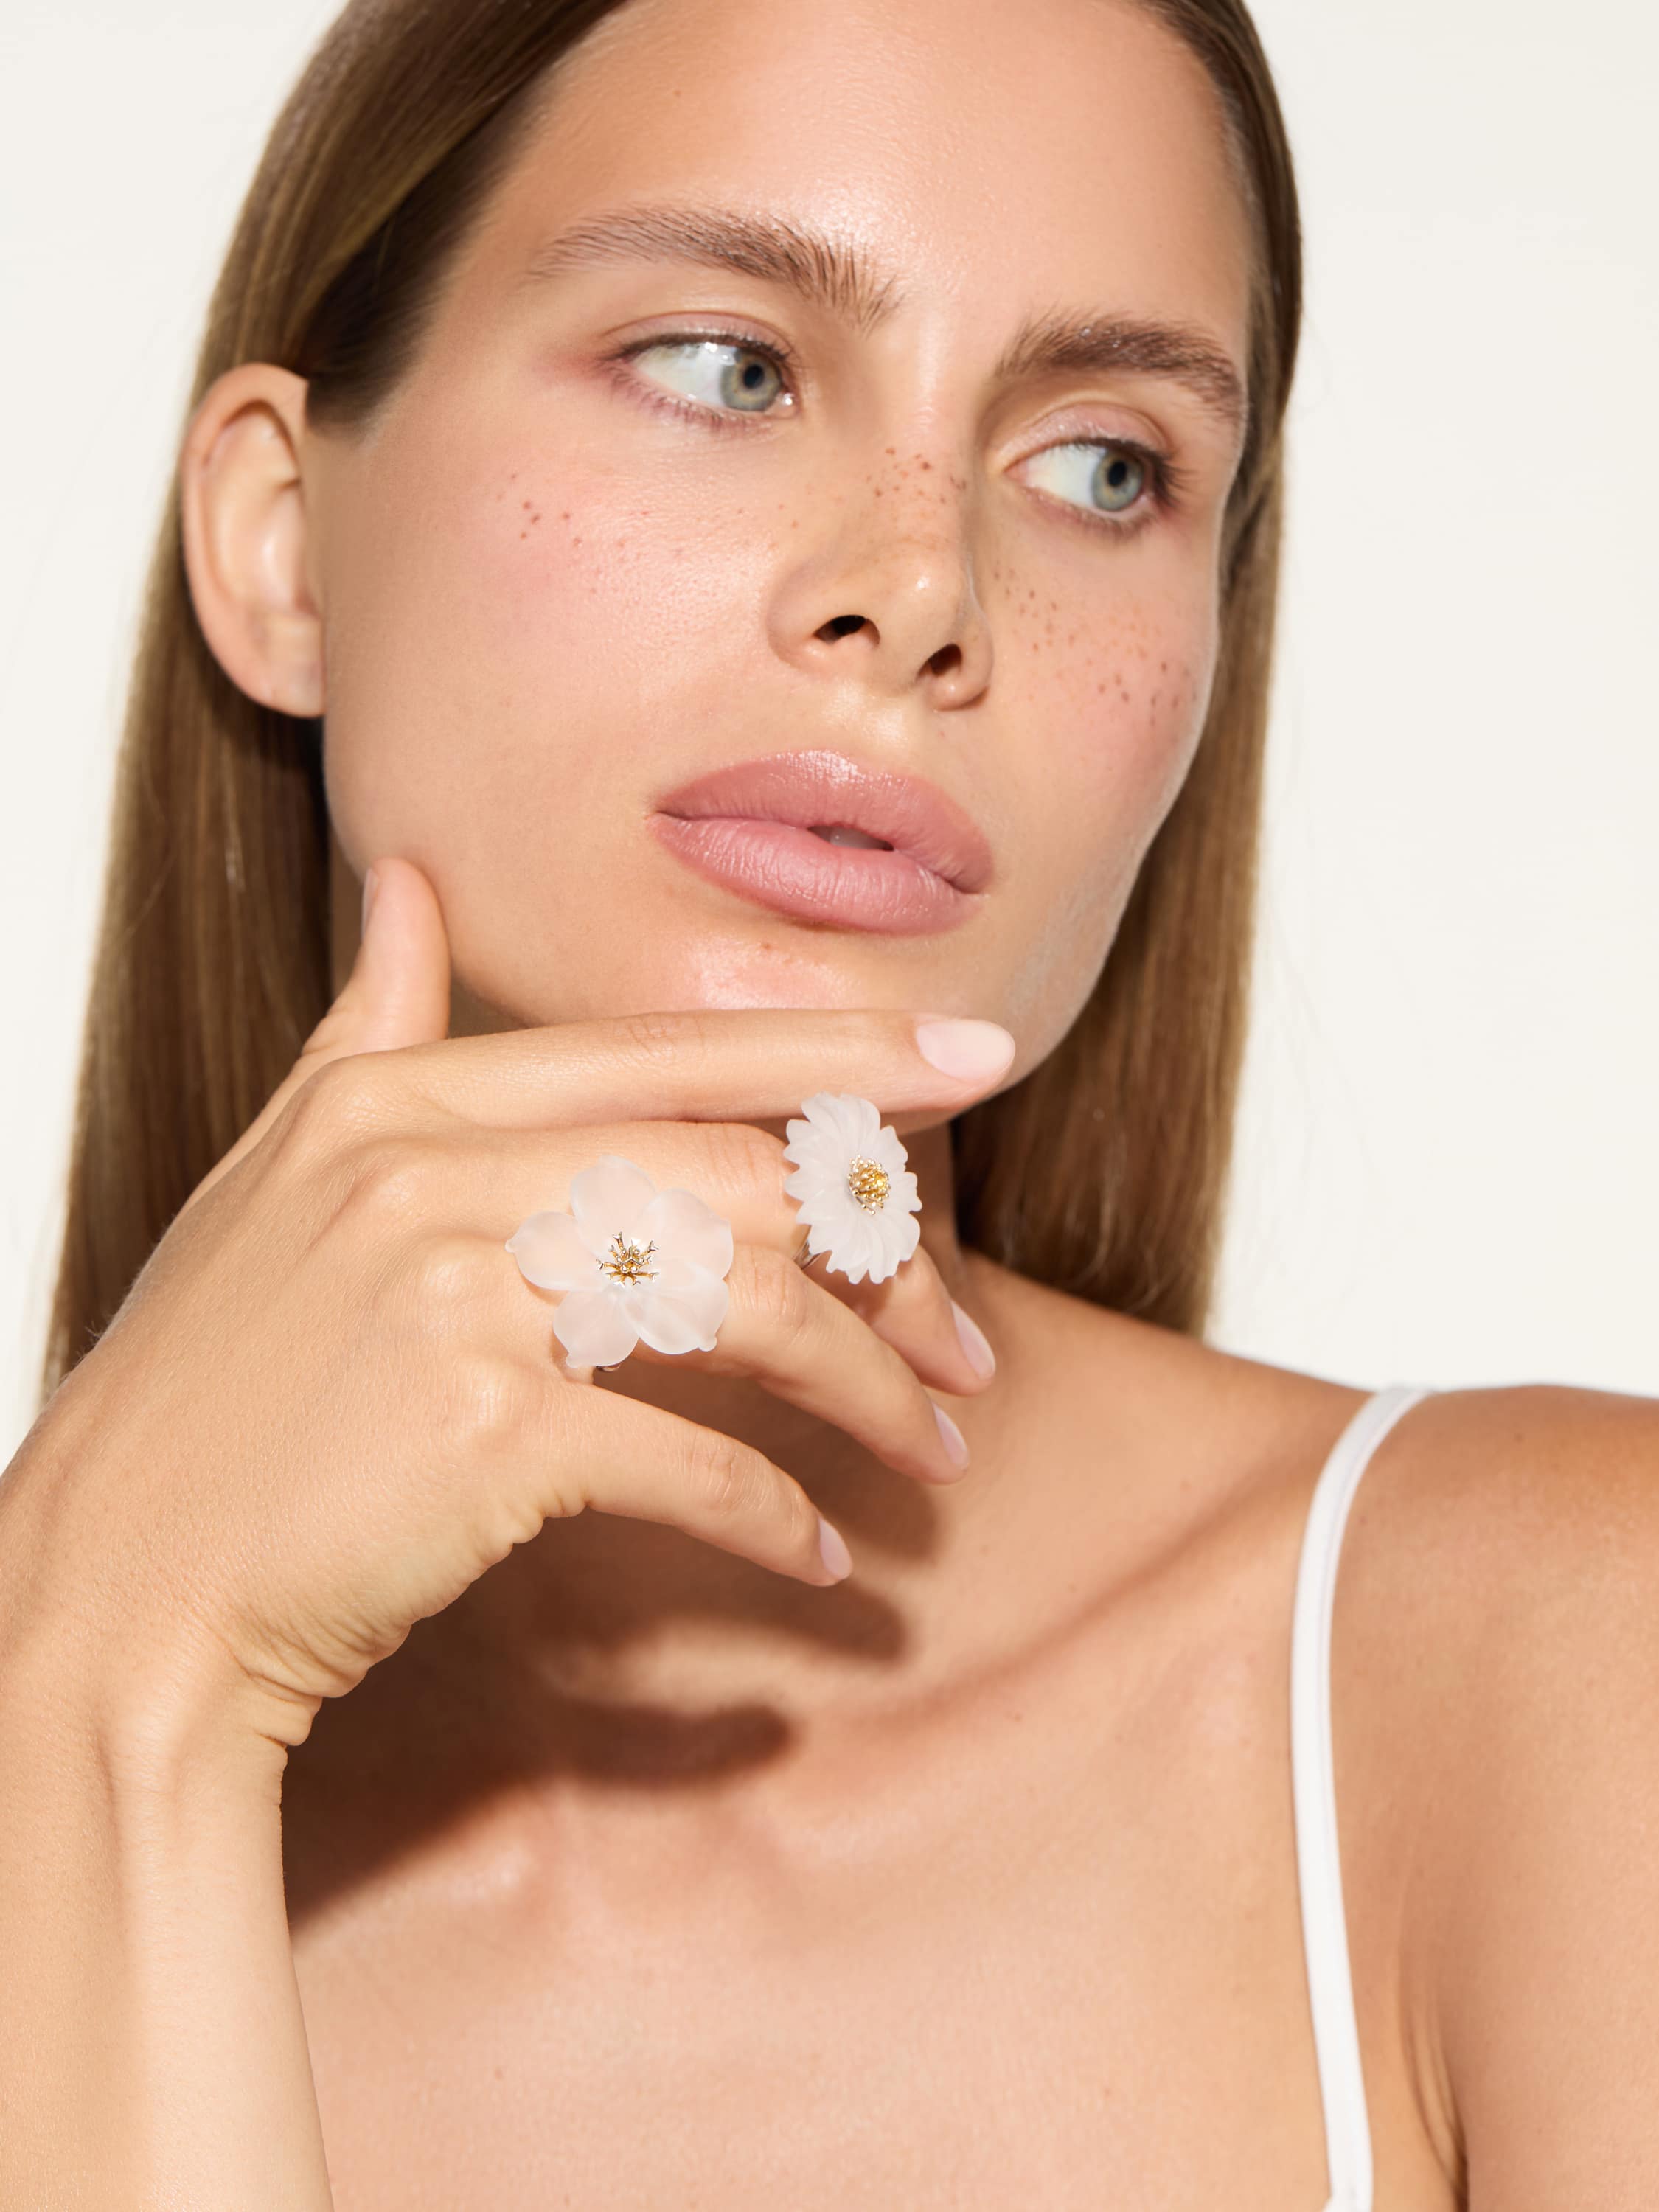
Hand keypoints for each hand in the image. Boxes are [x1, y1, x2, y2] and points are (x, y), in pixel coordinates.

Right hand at [8, 859, 1012, 1754]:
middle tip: (969, 1340)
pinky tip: (823, 1556)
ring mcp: (454, 1294)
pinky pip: (689, 1457)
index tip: (980, 1055)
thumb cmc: (214, 1390)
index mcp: (398, 1099)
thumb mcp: (277, 1176)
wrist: (116, 1587)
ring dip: (865, 1389)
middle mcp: (430, 1170)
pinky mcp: (480, 1433)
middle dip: (880, 1259)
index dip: (840, 1051)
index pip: (669, 1052)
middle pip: (734, 1174)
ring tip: (931, 1453)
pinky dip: (776, 1515)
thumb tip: (415, 886)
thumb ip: (370, 1029)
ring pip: (740, 1305)